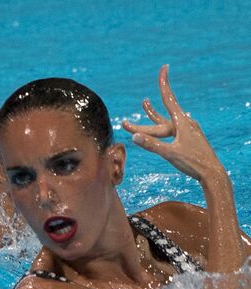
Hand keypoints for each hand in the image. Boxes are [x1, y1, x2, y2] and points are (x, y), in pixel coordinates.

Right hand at [122, 65, 222, 180]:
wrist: (212, 173)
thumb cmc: (192, 163)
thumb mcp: (170, 154)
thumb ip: (152, 145)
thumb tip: (133, 137)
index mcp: (182, 122)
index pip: (169, 99)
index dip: (164, 83)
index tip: (164, 67)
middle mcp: (185, 123)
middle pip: (159, 119)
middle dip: (142, 119)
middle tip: (124, 123)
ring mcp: (188, 131)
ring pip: (166, 121)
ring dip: (153, 115)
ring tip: (145, 103)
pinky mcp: (189, 138)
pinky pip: (173, 128)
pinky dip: (164, 125)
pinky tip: (167, 124)